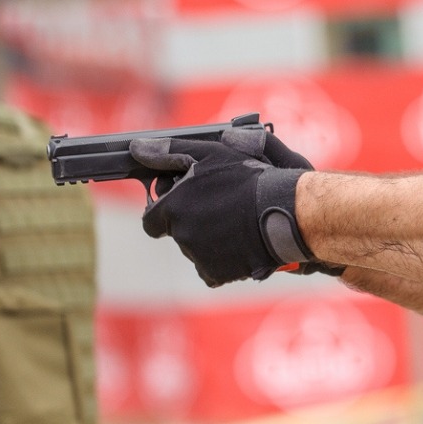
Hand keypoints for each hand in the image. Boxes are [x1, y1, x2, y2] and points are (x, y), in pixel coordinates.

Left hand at [131, 130, 317, 286]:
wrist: (285, 212)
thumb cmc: (249, 179)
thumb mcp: (211, 154)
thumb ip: (169, 152)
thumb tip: (137, 149)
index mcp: (173, 208)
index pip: (151, 220)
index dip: (167, 213)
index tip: (186, 207)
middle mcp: (181, 235)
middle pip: (177, 235)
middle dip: (193, 224)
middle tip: (222, 211)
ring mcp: (198, 257)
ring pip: (195, 252)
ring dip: (209, 242)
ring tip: (236, 226)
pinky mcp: (216, 273)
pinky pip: (211, 271)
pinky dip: (222, 262)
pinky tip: (239, 246)